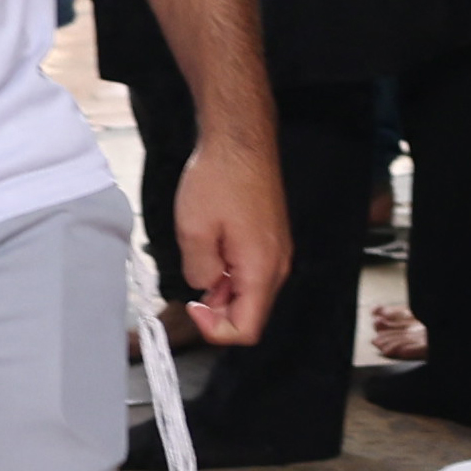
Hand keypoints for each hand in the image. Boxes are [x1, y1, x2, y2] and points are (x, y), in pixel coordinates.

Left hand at [173, 132, 289, 346]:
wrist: (241, 140)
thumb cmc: (220, 177)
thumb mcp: (194, 230)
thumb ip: (199, 272)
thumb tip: (205, 288)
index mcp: (261, 269)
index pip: (247, 330)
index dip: (215, 329)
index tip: (193, 306)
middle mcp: (277, 266)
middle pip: (251, 314)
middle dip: (218, 310)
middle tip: (193, 282)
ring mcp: (277, 253)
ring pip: (250, 293)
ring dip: (222, 289)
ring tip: (201, 255)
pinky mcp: (270, 241)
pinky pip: (251, 272)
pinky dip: (229, 272)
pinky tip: (212, 246)